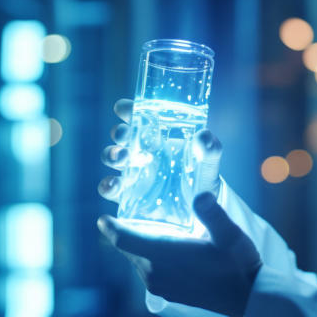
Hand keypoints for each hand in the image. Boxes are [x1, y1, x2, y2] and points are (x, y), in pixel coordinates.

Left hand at [97, 192, 262, 316]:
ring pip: (137, 259)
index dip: (111, 227)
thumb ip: (213, 214)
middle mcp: (154, 273)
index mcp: (163, 256)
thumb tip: (201, 194)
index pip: (124, 239)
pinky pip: (146, 270)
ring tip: (144, 227)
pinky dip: (147, 257)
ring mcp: (159, 286)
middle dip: (125, 231)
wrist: (248, 299)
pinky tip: (161, 248)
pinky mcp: (166, 294)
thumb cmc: (239, 264)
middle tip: (127, 212)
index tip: (103, 217)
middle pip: (128, 248)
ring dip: (138, 244)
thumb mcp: (230, 235)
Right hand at [98, 98, 222, 202]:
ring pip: (112, 158)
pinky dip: (107, 186)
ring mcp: (134, 172)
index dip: (128, 109)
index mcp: (158, 136)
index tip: (123, 108)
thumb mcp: (209, 160)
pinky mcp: (130, 195)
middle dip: (120, 133)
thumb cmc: (202, 175)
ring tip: (123, 158)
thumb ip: (210, 149)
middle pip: (122, 136)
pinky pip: (111, 189)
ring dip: (111, 154)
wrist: (203, 207)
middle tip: (126, 136)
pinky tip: (113, 186)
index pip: (138, 117)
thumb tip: (203, 136)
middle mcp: (142, 151)